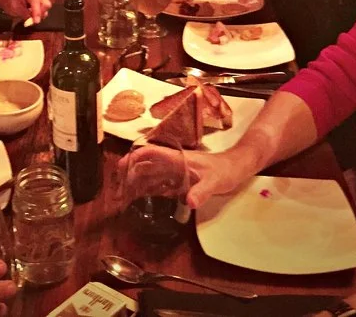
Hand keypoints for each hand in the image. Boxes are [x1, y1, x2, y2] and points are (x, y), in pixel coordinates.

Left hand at [0, 0, 51, 22]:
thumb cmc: (9, 2)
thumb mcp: (15, 9)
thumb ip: (26, 14)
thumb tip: (35, 21)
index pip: (35, 1)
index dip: (37, 12)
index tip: (36, 22)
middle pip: (45, 3)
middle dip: (40, 13)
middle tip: (32, 20)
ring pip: (46, 5)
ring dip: (41, 13)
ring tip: (31, 16)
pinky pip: (45, 5)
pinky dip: (40, 11)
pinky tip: (33, 12)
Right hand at [117, 146, 250, 208]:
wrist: (237, 168)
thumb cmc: (226, 171)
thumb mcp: (215, 182)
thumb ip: (202, 191)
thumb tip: (190, 202)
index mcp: (178, 159)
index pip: (152, 153)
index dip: (136, 157)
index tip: (123, 165)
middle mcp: (174, 164)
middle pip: (147, 165)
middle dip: (131, 172)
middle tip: (118, 187)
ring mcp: (176, 173)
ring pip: (151, 175)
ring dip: (137, 183)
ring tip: (124, 196)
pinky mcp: (180, 182)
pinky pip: (160, 185)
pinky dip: (148, 191)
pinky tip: (141, 200)